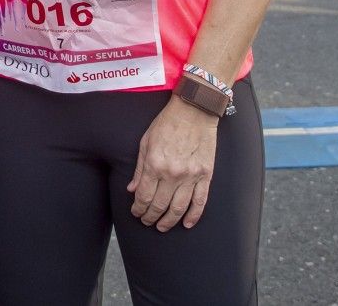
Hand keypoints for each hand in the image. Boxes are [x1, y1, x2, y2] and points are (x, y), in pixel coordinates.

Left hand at [128, 99, 219, 231]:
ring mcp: (191, 176)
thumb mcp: (145, 142)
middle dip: (150, 217)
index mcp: (155, 164)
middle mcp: (172, 174)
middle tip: (147, 221)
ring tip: (162, 226)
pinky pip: (200, 202)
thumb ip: (139, 169)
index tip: (136, 213)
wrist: (194, 110)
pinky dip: (193, 216)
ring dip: (168, 221)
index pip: (144, 196)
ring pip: (178, 208)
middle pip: (159, 206)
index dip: (138, 209)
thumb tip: (132, 189)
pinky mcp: (206, 176)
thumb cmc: (167, 123)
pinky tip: (186, 223)